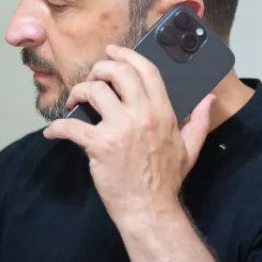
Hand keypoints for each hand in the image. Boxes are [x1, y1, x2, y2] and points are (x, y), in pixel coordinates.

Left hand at [43, 44, 214, 221]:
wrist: (150, 209)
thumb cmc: (166, 180)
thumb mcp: (190, 148)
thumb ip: (200, 121)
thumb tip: (209, 99)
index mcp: (163, 112)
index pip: (146, 70)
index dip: (127, 55)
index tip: (113, 51)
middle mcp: (142, 114)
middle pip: (118, 73)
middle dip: (100, 68)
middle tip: (93, 77)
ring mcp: (120, 129)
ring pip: (93, 91)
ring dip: (78, 91)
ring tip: (74, 102)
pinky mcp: (99, 145)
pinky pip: (72, 127)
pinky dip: (57, 128)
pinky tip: (53, 132)